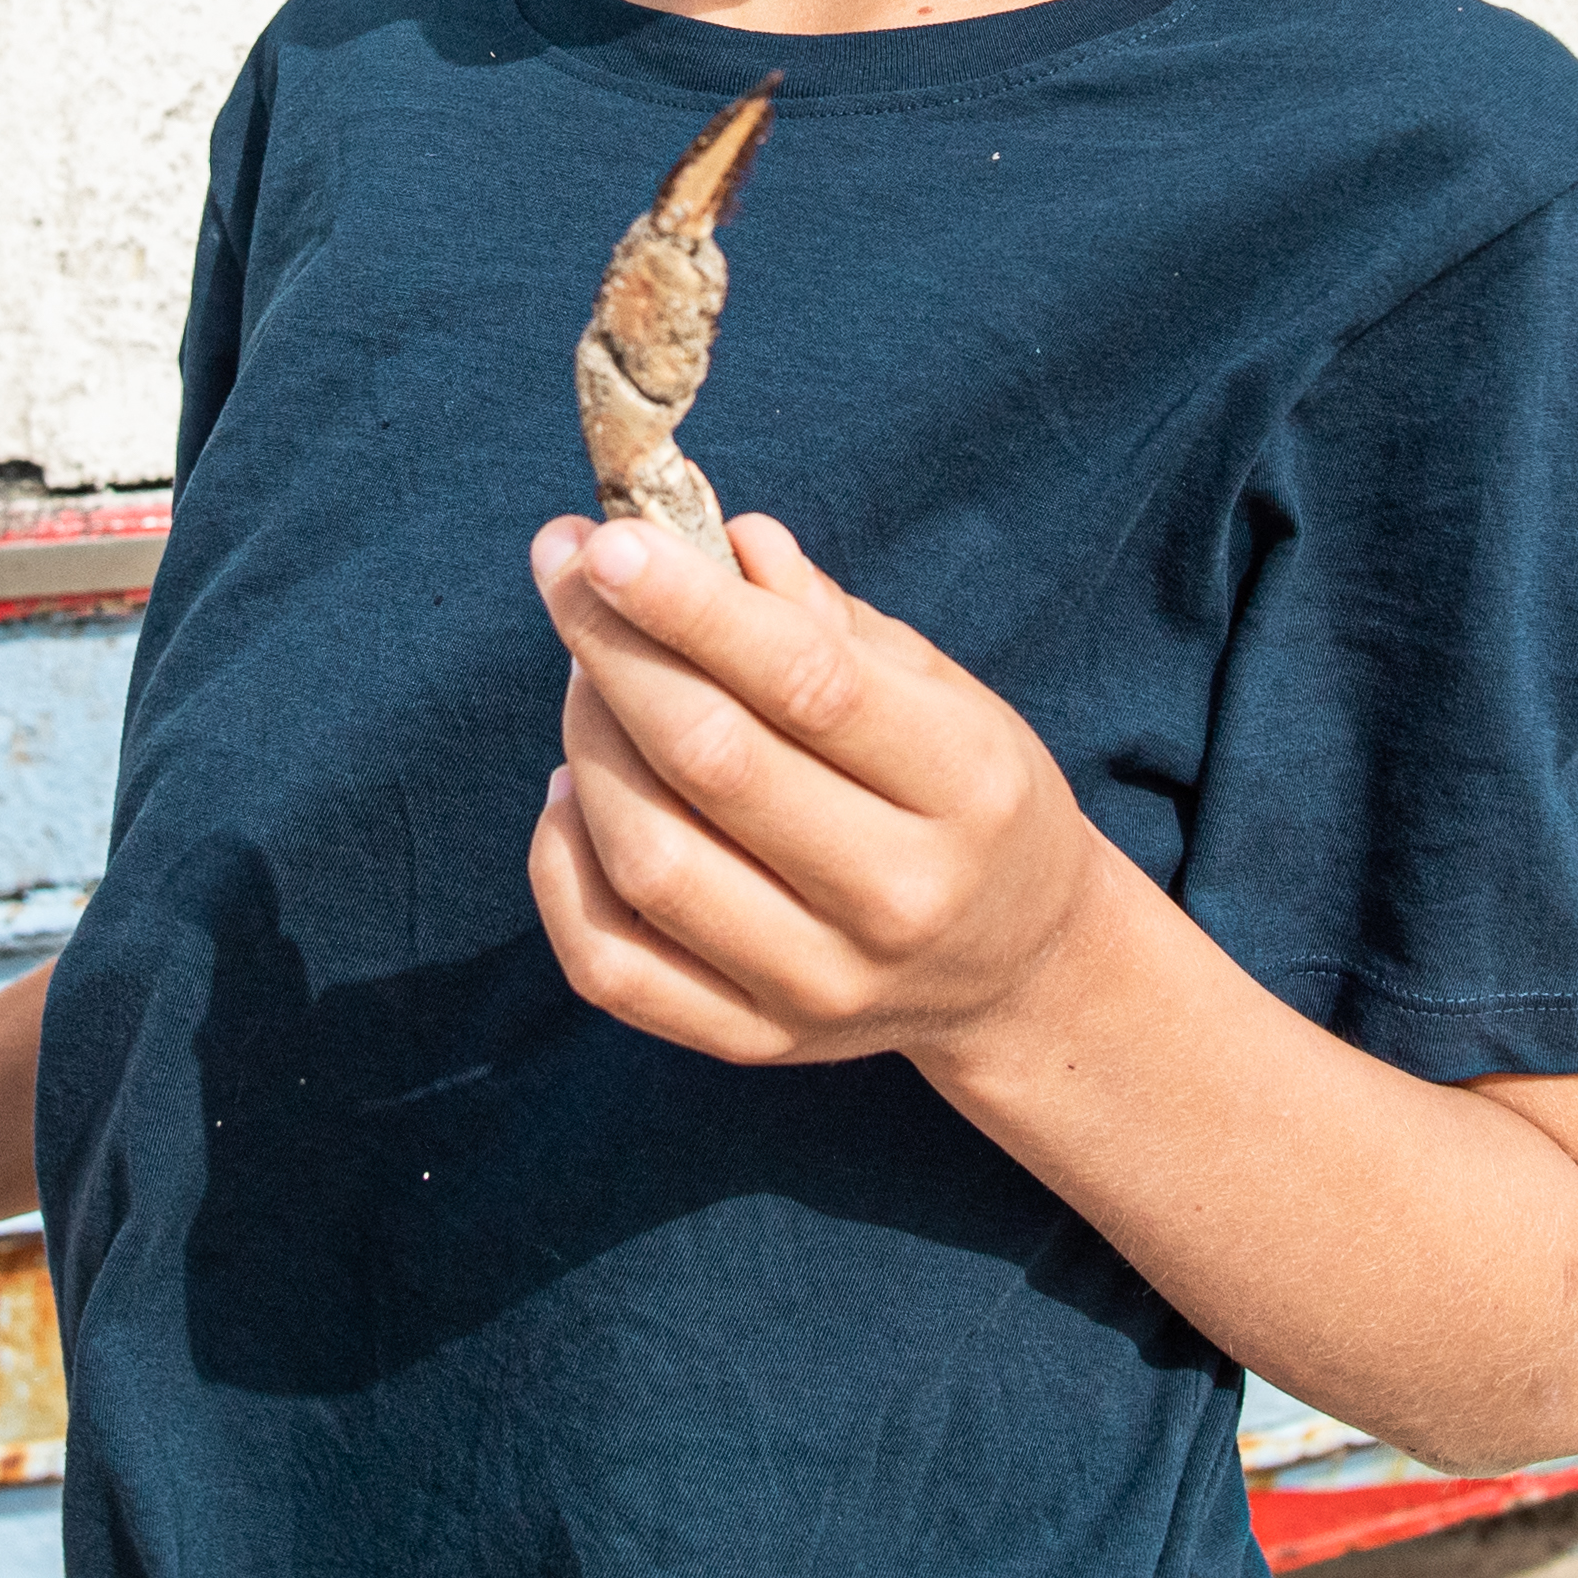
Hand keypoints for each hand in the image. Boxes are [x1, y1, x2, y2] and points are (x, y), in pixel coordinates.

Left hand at [524, 508, 1105, 1069]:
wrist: (1017, 968)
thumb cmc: (965, 796)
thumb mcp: (939, 688)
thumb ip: (824, 618)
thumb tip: (719, 539)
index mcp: (965, 787)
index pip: (808, 684)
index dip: (693, 605)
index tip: (610, 540)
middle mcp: (897, 897)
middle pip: (712, 762)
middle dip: (614, 649)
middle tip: (568, 571)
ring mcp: (820, 984)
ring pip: (649, 860)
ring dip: (587, 744)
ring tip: (585, 677)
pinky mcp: (753, 1039)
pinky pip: (610, 963)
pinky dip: (561, 865)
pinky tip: (575, 790)